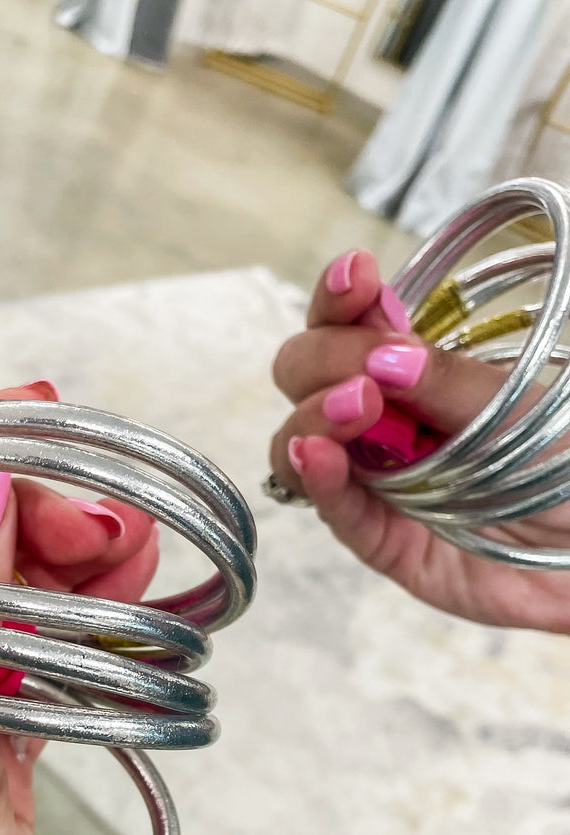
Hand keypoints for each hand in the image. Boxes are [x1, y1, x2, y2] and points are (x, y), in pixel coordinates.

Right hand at [269, 249, 569, 633]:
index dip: (341, 297)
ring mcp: (378, 482)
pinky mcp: (385, 545)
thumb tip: (381, 357)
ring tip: (353, 412)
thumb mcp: (524, 407)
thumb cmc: (567, 465)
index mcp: (415, 371)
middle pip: (307, 377)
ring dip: (313, 420)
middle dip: (322, 362)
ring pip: (301, 445)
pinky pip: (339, 515)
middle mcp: (385, 422)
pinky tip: (313, 457)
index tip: (357, 278)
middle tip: (365, 379)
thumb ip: (451, 382)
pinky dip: (319, 483)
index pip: (352, 323)